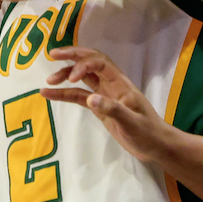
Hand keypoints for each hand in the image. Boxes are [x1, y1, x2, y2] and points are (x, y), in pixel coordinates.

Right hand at [44, 47, 174, 163]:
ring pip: (82, 79)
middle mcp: (111, 84)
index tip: (71, 78)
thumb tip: (90, 99)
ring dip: (65, 76)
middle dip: (71, 56)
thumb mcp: (132, 123)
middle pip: (89, 62)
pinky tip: (48, 94)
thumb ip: (112, 109)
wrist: (154, 146)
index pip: (99, 63)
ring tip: (48, 81)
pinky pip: (79, 96)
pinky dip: (64, 94)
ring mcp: (104, 95)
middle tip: (52, 55)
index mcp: (120, 83)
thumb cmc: (147, 133)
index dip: (83, 65)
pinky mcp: (99, 108)